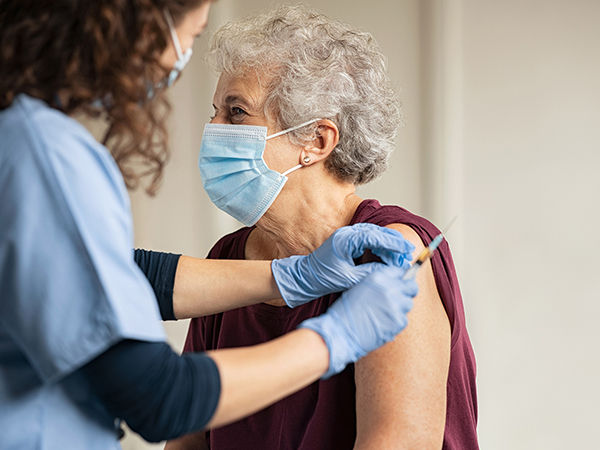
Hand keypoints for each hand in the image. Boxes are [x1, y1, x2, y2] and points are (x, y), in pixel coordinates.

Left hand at [271, 223, 414, 307]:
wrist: (305, 277)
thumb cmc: (323, 278)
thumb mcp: (349, 278)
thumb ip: (370, 273)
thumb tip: (390, 271)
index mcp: (345, 240)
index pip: (375, 237)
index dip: (393, 243)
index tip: (406, 250)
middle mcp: (347, 234)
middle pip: (377, 233)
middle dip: (394, 243)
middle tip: (408, 254)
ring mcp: (347, 236)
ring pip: (374, 235)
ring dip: (388, 245)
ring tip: (401, 257)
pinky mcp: (348, 241)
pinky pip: (368, 240)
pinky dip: (380, 247)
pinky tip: (387, 256)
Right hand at [299, 265, 416, 377]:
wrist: (341, 332)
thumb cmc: (346, 312)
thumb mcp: (359, 288)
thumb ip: (378, 284)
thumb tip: (394, 284)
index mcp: (378, 278)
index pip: (400, 272)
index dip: (400, 279)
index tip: (399, 285)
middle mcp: (389, 289)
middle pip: (411, 287)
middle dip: (407, 292)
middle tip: (400, 299)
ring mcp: (396, 305)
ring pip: (408, 304)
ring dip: (400, 308)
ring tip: (384, 314)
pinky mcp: (399, 321)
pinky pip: (404, 320)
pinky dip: (395, 322)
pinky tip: (383, 324)